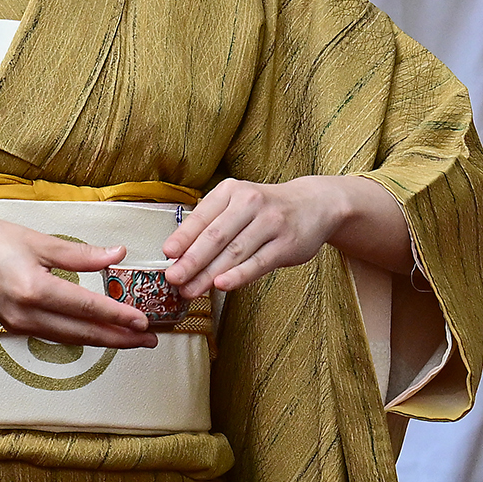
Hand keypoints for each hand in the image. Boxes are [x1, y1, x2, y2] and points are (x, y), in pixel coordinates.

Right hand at [0, 215, 156, 348]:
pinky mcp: (14, 323)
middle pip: (84, 333)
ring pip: (71, 337)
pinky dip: (80, 334)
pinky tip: (97, 332)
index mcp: (35, 290)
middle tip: (152, 340)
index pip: (88, 308)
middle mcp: (28, 314)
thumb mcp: (36, 239)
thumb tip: (116, 257)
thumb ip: (79, 254)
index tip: (145, 322)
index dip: (119, 316)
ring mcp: (19, 323)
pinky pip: (55, 334)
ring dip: (104, 339)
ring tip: (133, 340)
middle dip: (120, 339)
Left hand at [162, 177, 353, 295]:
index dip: (183, 237)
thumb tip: (180, 254)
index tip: (167, 255)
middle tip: (173, 279)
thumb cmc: (267, 209)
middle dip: (191, 260)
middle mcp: (251, 202)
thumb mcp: (239, 203)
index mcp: (232, 191)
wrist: (315, 204)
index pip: (202, 217)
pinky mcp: (287, 244)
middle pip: (215, 236)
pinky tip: (221, 285)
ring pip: (234, 252)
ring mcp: (271, 223)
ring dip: (209, 274)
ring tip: (190, 290)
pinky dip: (238, 275)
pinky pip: (258, 263)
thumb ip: (213, 223)